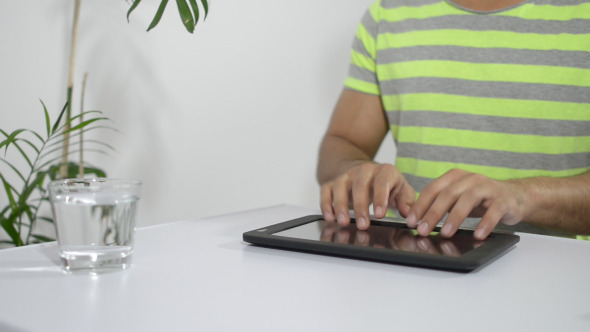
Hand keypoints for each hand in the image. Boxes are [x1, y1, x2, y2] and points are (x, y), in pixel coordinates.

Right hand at [320, 162, 415, 229]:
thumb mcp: (402, 190)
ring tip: (343, 222)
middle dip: (360, 206)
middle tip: (363, 225)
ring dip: (340, 205)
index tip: (380, 215)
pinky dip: (326, 203)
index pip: (382, 182)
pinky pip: (326, 189)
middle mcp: (365, 170)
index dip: (380, 198)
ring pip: (340, 185)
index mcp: (385, 171)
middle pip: (360, 184)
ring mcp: (347, 175)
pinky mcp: (334, 181)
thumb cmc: (388, 185)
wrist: (367, 172)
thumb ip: (407, 201)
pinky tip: (330, 217)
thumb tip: (408, 214)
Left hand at [407, 169, 526, 239]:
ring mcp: (487, 187)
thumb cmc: (480, 200)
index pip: (433, 189)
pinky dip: (485, 223)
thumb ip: (439, 205)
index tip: (411, 221)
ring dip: (454, 217)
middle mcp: (470, 178)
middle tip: (423, 230)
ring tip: (445, 233)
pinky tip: (478, 235)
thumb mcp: (457, 199)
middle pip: (447, 194)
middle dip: (433, 213)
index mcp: (454, 177)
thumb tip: (416, 220)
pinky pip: (493, 211)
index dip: (420, 206)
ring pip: (468, 199)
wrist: (514, 197)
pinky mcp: (503, 199)